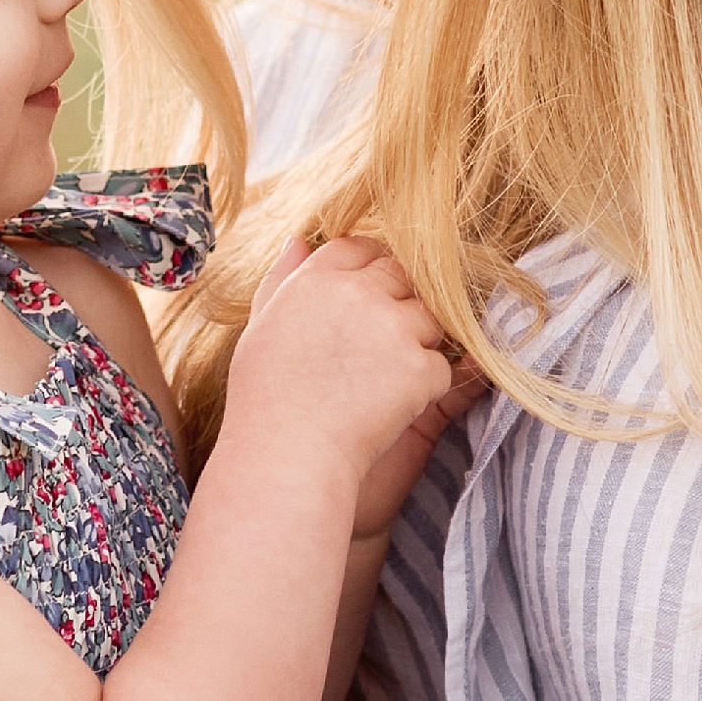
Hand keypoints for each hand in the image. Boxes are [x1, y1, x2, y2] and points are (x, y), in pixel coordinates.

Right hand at [223, 229, 464, 526]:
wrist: (286, 460)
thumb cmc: (266, 399)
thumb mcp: (261, 325)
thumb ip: (284, 277)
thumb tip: (301, 241)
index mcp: (318, 278)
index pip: (360, 247)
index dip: (367, 272)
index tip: (365, 299)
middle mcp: (359, 293)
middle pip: (400, 275)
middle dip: (397, 303)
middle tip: (381, 345)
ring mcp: (393, 329)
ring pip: (428, 317)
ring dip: (416, 343)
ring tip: (386, 381)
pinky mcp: (418, 368)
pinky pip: (440, 366)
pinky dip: (426, 387)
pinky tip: (396, 407)